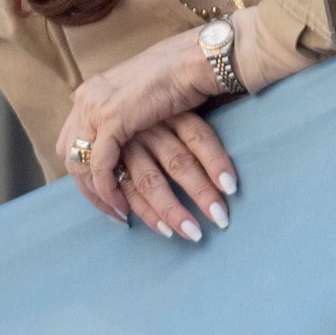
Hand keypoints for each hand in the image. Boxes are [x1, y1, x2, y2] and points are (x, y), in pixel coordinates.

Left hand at [56, 28, 221, 220]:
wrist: (191, 61)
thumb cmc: (178, 76)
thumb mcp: (141, 97)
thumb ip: (125, 114)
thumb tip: (127, 137)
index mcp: (90, 93)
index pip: (72, 140)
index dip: (85, 170)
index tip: (105, 191)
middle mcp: (85, 100)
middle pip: (71, 156)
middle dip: (87, 189)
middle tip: (110, 210)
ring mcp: (94, 108)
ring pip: (80, 165)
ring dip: (98, 196)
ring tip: (118, 214)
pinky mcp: (111, 120)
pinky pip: (100, 167)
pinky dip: (109, 190)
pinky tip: (123, 206)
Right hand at [109, 114, 237, 241]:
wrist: (104, 101)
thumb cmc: (153, 110)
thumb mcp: (178, 107)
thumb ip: (200, 131)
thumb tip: (227, 165)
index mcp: (172, 114)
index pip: (200, 137)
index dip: (216, 161)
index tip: (231, 187)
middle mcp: (150, 128)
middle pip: (179, 163)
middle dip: (200, 193)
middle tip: (221, 219)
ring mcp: (126, 145)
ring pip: (150, 181)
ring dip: (169, 210)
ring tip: (190, 232)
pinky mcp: (107, 160)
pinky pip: (120, 189)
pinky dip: (139, 209)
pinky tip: (161, 228)